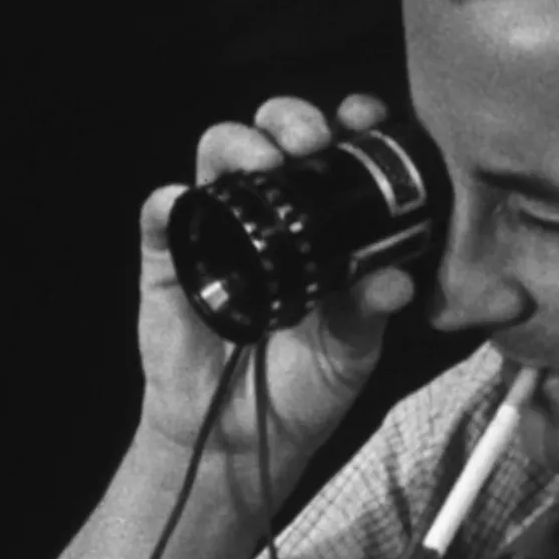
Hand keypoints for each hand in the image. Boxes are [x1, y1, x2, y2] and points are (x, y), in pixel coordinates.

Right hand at [134, 94, 413, 508]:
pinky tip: (183, 202)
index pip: (335, 151)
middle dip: (293, 118)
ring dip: (239, 143)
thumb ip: (370, 311)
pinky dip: (168, 201)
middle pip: (274, 134)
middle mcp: (273, 213)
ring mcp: (220, 228)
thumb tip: (398, 280)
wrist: (243, 439)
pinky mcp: (169, 259)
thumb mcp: (351, 349)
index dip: (350, 124)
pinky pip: (160, 214)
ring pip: (217, 154)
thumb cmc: (305, 384)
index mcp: (325, 222)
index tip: (366, 119)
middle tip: (313, 140)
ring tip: (265, 161)